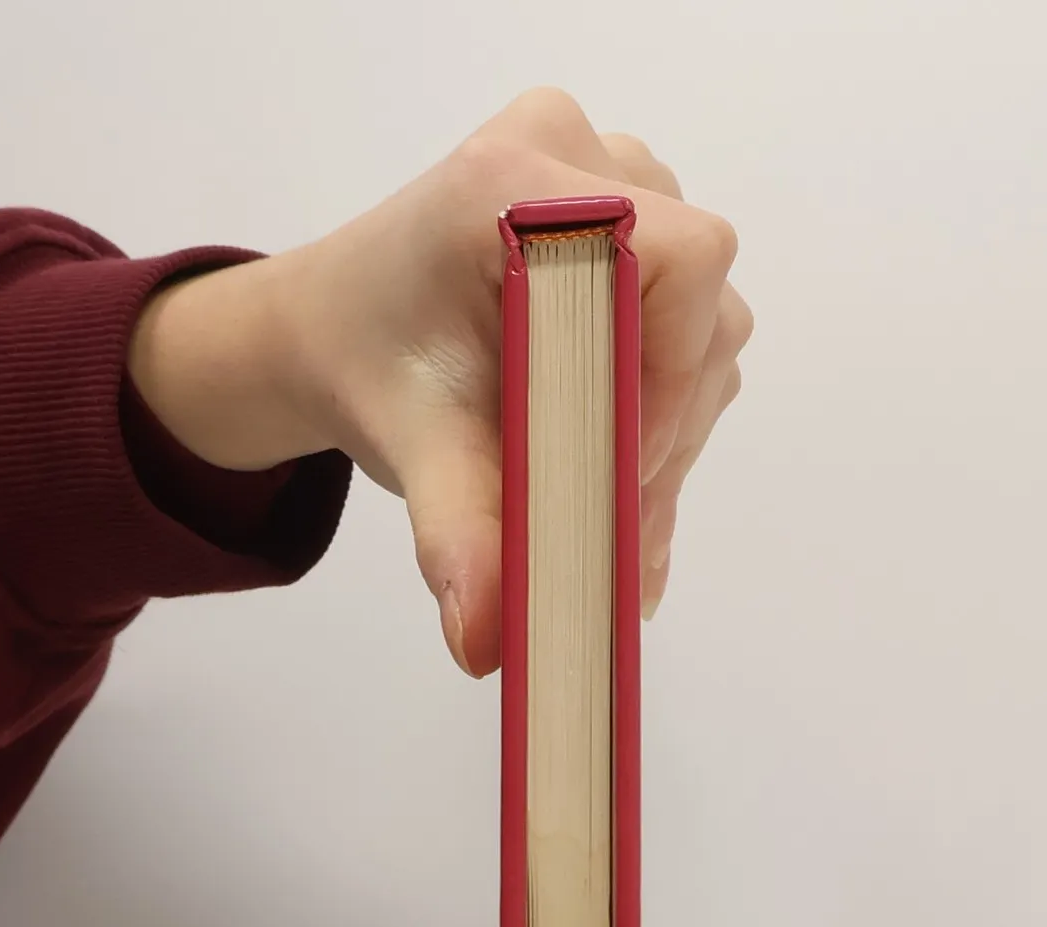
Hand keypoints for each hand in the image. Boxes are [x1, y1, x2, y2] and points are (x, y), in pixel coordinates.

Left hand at [126, 89, 751, 674]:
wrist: (341, 335)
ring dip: (669, 436)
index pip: (680, 258)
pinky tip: (625, 496)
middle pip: (700, 311)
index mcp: (518, 185)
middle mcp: (581, 160)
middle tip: (617, 535)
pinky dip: (663, 419)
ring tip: (616, 522)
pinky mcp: (636, 229)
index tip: (623, 470)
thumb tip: (485, 645)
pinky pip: (688, 331)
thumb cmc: (373, 368)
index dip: (674, 375)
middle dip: (666, 434)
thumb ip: (459, 539)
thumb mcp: (415, 453)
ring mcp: (616, 183)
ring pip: (704, 332)